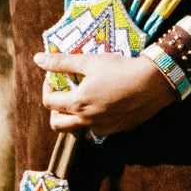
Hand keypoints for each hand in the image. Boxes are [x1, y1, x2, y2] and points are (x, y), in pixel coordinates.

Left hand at [33, 50, 176, 137]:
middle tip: (63, 91)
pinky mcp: (117, 130)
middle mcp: (87, 121)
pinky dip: (91, 120)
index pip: (48, 103)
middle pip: (58, 124)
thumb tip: (37, 59)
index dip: (46, 88)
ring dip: (72, 117)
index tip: (54, 77)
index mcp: (78, 104)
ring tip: (80, 98)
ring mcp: (103, 128)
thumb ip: (61, 62)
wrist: (153, 83)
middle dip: (55, 108)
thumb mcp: (88, 61)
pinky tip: (99, 103)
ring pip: (77, 130)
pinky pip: (96, 131)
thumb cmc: (119, 68)